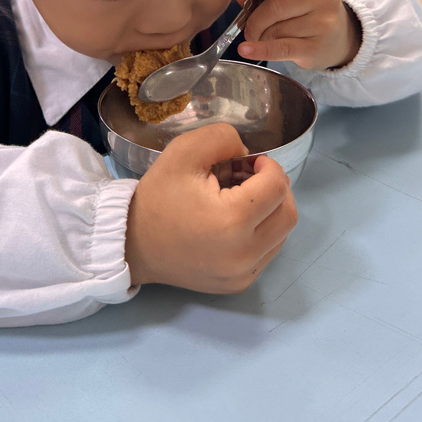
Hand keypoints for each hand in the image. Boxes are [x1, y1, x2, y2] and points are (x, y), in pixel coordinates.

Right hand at [125, 123, 296, 292]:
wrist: (133, 243)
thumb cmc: (157, 197)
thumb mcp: (183, 151)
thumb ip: (222, 137)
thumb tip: (248, 155)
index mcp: (232, 222)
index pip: (277, 187)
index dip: (267, 166)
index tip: (245, 162)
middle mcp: (244, 254)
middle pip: (288, 212)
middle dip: (273, 188)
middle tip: (246, 178)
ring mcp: (242, 274)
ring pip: (282, 234)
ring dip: (269, 210)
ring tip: (238, 199)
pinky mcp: (238, 284)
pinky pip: (267, 252)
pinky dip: (260, 231)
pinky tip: (234, 221)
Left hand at [235, 0, 361, 69]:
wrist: (339, 37)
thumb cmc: (308, 9)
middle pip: (275, 6)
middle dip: (254, 19)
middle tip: (248, 27)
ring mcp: (323, 23)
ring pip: (275, 29)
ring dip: (259, 35)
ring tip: (261, 37)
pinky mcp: (316, 47)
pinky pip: (281, 48)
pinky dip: (260, 50)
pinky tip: (246, 50)